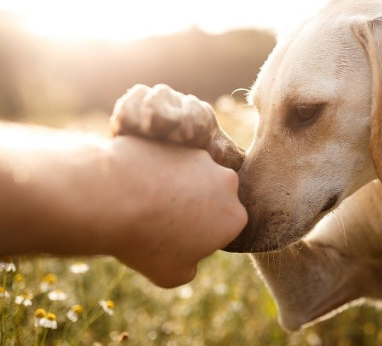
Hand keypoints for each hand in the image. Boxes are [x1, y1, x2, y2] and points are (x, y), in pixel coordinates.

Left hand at [107, 137, 247, 287]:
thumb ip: (191, 267)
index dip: (201, 238)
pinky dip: (155, 169)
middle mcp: (226, 182)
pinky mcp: (176, 141)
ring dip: (175, 185)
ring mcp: (201, 158)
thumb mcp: (171, 275)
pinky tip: (132, 184)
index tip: (175, 243)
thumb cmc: (146, 242)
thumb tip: (190, 260)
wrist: (113, 199)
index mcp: (233, 217)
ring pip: (191, 175)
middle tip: (159, 220)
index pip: (223, 228)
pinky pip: (168, 160)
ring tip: (142, 202)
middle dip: (194, 206)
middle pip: (212, 197)